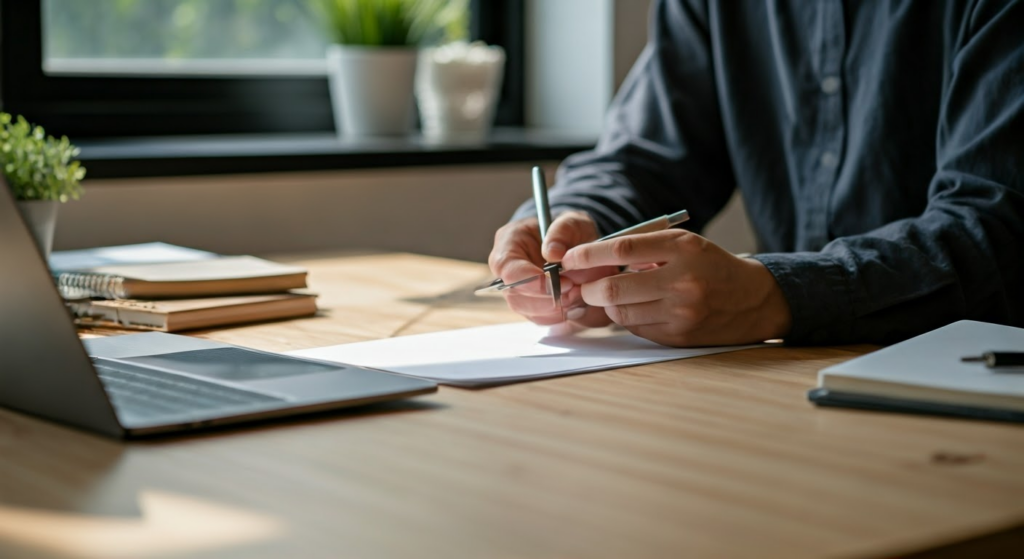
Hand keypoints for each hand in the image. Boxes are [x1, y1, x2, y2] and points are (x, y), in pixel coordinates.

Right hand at [488, 211, 617, 326]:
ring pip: (529, 311)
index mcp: (508, 244)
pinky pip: (542, 319)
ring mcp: (519, 291)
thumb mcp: (570, 220)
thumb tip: (553, 253)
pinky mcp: (533, 305)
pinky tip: (576, 302)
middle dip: (547, 298)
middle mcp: (508, 271)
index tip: (559, 280)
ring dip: (556, 309)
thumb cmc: (567, 229)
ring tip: (578, 294)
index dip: (531, 280)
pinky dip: (561, 315)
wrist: (574, 241)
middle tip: (574, 289)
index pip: (508, 269)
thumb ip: (561, 231)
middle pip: (516, 297)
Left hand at [560, 229, 791, 345]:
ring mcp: (681, 313)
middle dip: (590, 288)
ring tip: (613, 295)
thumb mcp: (683, 243)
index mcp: (682, 248)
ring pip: (620, 312)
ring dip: (607, 305)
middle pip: (614, 288)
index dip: (588, 255)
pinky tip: (638, 308)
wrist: (753, 299)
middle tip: (584, 285)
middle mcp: (682, 281)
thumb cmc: (710, 265)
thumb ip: (641, 246)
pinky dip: (627, 318)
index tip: (569, 259)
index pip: (622, 249)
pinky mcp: (679, 336)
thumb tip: (591, 259)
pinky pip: (636, 328)